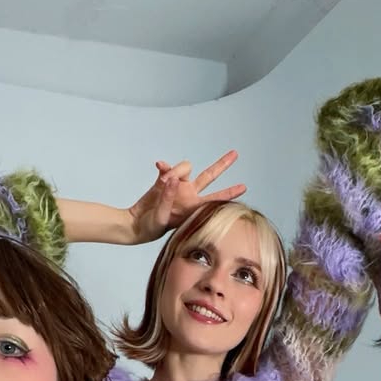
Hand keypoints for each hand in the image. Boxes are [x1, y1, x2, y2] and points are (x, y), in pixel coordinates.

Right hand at [128, 151, 246, 243]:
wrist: (136, 224)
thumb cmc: (152, 226)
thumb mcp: (162, 215)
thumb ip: (168, 196)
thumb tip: (172, 178)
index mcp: (192, 207)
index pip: (216, 199)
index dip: (230, 193)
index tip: (244, 187)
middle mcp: (188, 194)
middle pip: (210, 176)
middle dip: (222, 164)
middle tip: (235, 154)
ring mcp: (177, 185)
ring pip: (185, 167)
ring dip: (176, 170)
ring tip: (163, 181)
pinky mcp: (164, 180)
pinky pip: (167, 167)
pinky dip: (164, 166)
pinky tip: (159, 166)